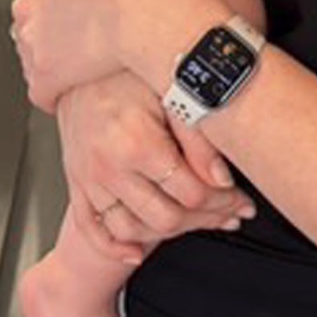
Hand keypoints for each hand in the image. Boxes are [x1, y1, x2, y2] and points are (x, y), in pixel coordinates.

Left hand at [12, 0, 178, 110]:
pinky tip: (79, 89)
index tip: (83, 16)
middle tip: (88, 40)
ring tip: (88, 63)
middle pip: (32, 26)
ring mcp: (34, 43)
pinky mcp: (46, 75)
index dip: (61, 9)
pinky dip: (57, 94)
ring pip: (34, 58)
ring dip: (55, 63)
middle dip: (53, 35)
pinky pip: (42, 92)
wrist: (155, 15)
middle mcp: (28, 7)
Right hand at [60, 73, 253, 245]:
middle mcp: (109, 167)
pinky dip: (114, 247)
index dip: (224, 201)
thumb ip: (200, 139)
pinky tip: (138, 253)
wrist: (78, 63)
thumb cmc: (128, 73)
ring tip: (204, 223)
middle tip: (233, 213)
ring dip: (172, 236)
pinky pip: (91, 228)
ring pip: (133, 229)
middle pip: (166, 219)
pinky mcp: (75, 182)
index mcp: (137, 143)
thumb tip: (223, 180)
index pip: (191, 194)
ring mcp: (88, 179)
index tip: (241, 197)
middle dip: (207, 221)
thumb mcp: (173, 94)